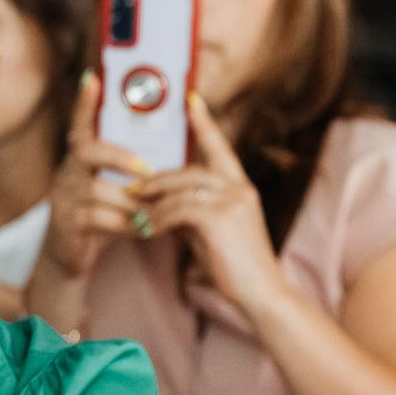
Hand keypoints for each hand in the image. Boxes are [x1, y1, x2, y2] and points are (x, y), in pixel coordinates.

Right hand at [39, 72, 153, 278]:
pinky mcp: (67, 225)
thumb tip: (177, 155)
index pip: (81, 126)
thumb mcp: (116, 192)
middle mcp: (68, 174)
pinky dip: (125, 225)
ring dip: (133, 202)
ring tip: (155, 213)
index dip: (85, 104)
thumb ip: (135, 176)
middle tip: (147, 170)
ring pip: (98, 190)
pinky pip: (98, 219)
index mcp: (82, 162)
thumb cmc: (104, 220)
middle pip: (87, 151)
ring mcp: (63, 199)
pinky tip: (142, 231)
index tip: (93, 78)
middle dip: (120, 157)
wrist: (71, 259)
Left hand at [130, 94, 285, 313]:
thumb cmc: (238, 269)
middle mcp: (239, 188)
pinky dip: (158, 221)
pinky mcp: (219, 218)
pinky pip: (178, 210)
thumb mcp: (216, 233)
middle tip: (133, 190)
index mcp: (241, 188)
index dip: (204, 124)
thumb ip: (196, 212)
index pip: (220, 148)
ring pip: (180, 189)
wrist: (262, 294)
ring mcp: (232, 201)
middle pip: (189, 170)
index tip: (190, 99)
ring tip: (138, 219)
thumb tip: (165, 204)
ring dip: (154, 204)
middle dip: (157, 179)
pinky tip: (148, 233)